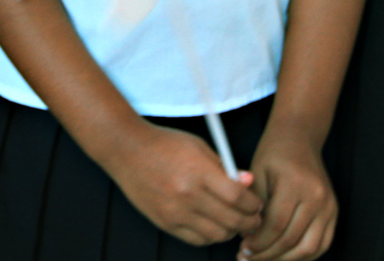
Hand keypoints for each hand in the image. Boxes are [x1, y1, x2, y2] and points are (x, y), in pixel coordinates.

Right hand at [105, 121, 261, 246]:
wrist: (127, 150)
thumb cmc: (164, 144)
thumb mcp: (199, 146)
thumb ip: (224, 167)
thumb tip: (249, 182)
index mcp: (198, 171)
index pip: (238, 198)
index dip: (254, 204)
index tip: (257, 204)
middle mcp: (187, 194)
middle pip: (231, 220)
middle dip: (249, 222)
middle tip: (253, 218)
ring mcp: (174, 211)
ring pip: (216, 235)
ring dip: (231, 231)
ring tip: (234, 222)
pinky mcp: (164, 222)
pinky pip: (196, 240)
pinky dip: (210, 236)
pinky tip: (213, 225)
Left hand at [241, 129, 335, 260]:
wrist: (299, 138)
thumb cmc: (274, 153)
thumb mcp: (257, 172)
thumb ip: (253, 204)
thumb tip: (247, 235)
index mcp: (295, 184)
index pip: (277, 225)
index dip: (258, 242)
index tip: (243, 248)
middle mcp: (317, 197)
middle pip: (292, 240)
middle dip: (268, 254)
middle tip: (248, 258)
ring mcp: (329, 206)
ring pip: (309, 248)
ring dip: (285, 260)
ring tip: (264, 259)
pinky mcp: (333, 213)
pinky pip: (321, 245)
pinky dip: (303, 256)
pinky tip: (284, 256)